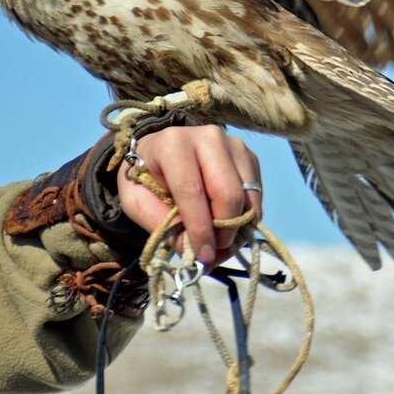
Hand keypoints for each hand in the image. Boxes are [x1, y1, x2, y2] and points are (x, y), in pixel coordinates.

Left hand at [116, 125, 261, 266]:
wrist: (161, 152)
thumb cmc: (145, 177)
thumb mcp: (137, 202)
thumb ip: (161, 225)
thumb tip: (192, 251)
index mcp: (173, 143)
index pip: (191, 189)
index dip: (199, 227)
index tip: (202, 255)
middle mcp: (208, 137)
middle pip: (228, 192)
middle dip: (223, 231)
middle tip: (211, 253)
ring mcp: (233, 145)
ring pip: (247, 197)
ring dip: (236, 230)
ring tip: (217, 245)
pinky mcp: (249, 157)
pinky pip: (256, 197)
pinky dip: (245, 220)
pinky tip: (226, 228)